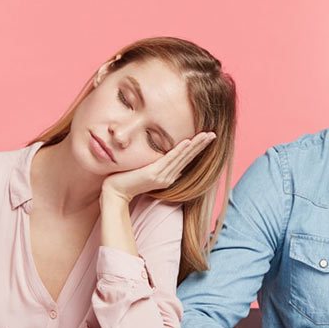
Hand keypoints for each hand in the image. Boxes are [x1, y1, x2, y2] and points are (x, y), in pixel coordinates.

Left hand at [100, 132, 215, 202]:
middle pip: (188, 157)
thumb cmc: (126, 179)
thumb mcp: (145, 171)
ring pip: (182, 157)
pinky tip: (188, 142)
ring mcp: (162, 176)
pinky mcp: (154, 174)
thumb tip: (166, 160)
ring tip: (206, 136)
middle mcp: (168, 176)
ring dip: (195, 145)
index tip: (207, 137)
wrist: (114, 193)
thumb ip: (157, 166)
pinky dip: (180, 150)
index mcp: (168, 175)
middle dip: (201, 145)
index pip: (186, 159)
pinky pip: (169, 160)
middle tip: (214, 134)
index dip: (197, 148)